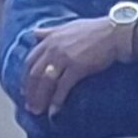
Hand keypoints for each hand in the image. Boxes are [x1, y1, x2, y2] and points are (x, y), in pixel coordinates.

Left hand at [21, 16, 137, 119]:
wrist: (114, 32)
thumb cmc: (93, 29)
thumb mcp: (67, 26)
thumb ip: (49, 32)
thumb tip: (34, 34)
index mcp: (49, 39)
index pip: (30, 61)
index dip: (25, 77)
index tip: (23, 90)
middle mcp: (53, 48)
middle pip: (35, 74)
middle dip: (30, 92)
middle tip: (29, 105)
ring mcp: (64, 58)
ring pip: (45, 82)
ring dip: (40, 98)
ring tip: (38, 110)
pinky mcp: (77, 67)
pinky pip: (62, 87)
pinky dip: (56, 100)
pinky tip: (54, 110)